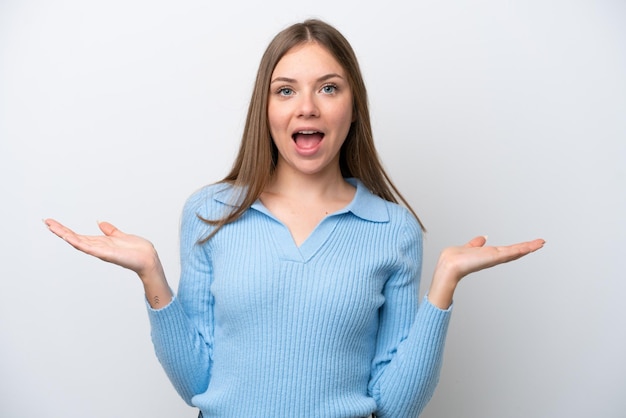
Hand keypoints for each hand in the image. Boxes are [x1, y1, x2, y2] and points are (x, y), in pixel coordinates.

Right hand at [44, 218, 162, 281]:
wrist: (148, 258)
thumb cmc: (137, 250)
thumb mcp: (120, 236)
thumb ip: (110, 231)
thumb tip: (100, 223)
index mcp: (100, 243)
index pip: (79, 235)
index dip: (65, 229)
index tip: (53, 222)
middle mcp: (97, 248)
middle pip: (74, 238)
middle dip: (60, 230)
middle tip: (46, 222)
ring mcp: (100, 252)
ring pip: (78, 242)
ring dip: (64, 235)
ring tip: (52, 227)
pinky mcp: (106, 254)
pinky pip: (89, 248)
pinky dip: (78, 243)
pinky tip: (68, 237)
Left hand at [428, 236, 544, 308]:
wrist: (449, 266)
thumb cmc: (455, 259)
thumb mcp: (468, 247)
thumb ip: (476, 244)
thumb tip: (482, 238)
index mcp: (489, 255)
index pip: (507, 250)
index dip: (519, 247)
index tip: (529, 244)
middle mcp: (493, 257)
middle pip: (515, 251)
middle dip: (528, 247)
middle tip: (541, 242)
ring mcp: (494, 258)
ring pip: (515, 251)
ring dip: (528, 247)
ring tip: (540, 243)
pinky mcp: (493, 257)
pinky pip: (509, 253)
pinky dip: (519, 250)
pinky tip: (528, 247)